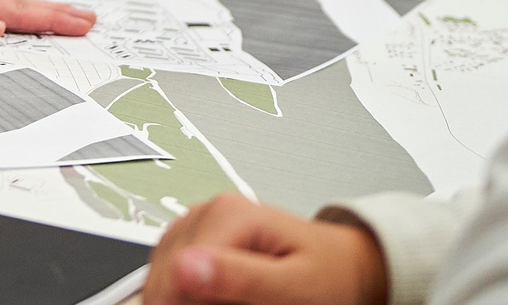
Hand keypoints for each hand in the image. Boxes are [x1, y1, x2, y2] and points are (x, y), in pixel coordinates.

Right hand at [144, 195, 386, 304]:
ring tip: (223, 302)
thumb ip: (241, 279)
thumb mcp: (295, 287)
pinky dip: (184, 292)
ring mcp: (201, 222)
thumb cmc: (330, 277)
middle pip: (164, 272)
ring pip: (162, 272)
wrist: (345, 266)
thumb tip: (184, 268)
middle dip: (183, 301)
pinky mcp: (199, 238)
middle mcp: (209, 211)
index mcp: (228, 215)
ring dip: (182, 298)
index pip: (176, 272)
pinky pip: (171, 270)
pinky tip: (210, 299)